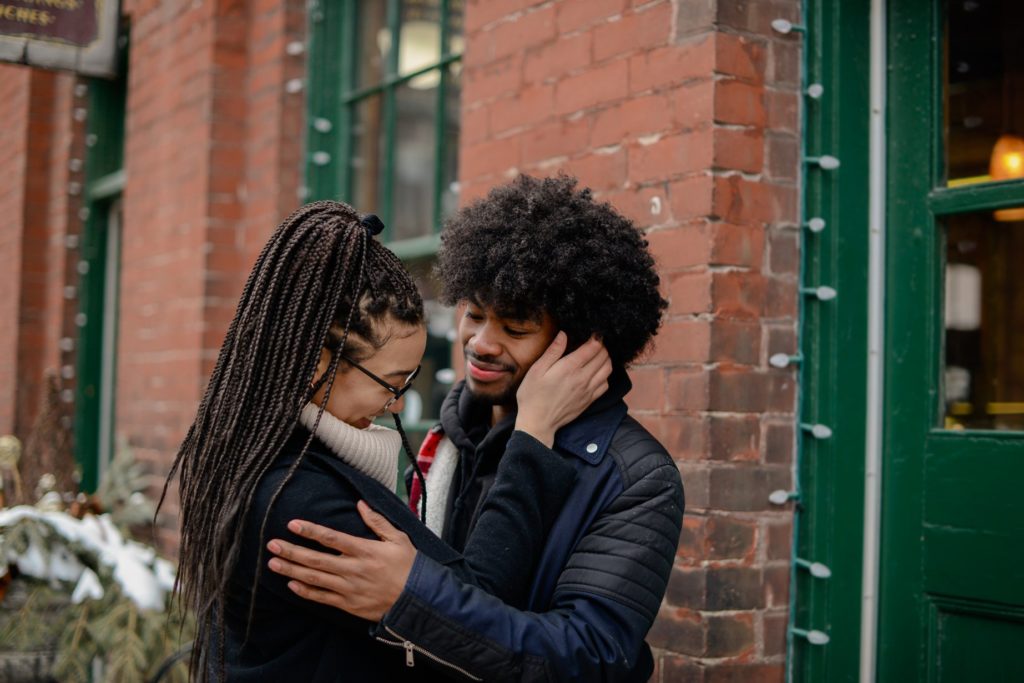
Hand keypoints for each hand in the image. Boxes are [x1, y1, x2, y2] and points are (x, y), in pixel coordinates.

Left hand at [266, 500, 415, 621]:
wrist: (417, 600)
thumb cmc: (408, 566)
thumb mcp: (398, 539)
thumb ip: (377, 521)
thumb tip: (360, 504)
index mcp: (364, 550)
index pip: (331, 538)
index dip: (310, 531)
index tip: (292, 524)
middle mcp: (353, 569)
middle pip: (316, 559)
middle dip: (292, 551)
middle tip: (272, 544)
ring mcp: (349, 589)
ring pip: (314, 579)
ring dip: (291, 570)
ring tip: (273, 563)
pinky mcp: (348, 605)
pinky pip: (322, 598)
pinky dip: (305, 592)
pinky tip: (291, 584)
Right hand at [514, 333, 611, 446]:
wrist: (538, 423)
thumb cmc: (533, 395)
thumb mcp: (537, 370)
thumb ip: (553, 351)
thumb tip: (563, 334)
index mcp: (570, 368)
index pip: (593, 347)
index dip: (596, 337)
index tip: (592, 333)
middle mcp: (583, 378)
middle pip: (604, 356)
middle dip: (602, 346)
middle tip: (594, 342)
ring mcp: (588, 390)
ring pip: (608, 369)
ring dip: (606, 359)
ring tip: (597, 355)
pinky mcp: (590, 400)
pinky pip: (605, 384)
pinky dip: (605, 375)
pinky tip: (596, 373)